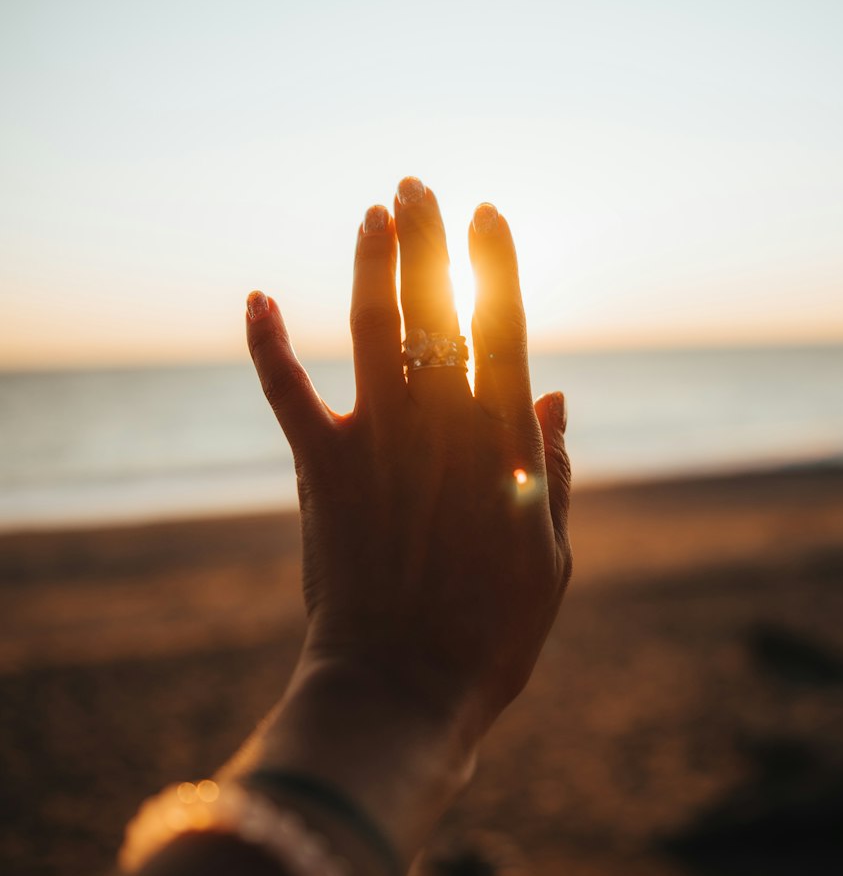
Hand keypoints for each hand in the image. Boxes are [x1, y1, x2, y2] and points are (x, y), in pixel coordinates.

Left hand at [245, 178, 570, 756]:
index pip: (503, 326)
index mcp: (502, 443)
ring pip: (373, 330)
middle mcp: (441, 426)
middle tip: (417, 186)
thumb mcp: (550, 557)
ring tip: (372, 211)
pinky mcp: (320, 471)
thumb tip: (553, 395)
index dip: (494, 263)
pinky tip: (255, 296)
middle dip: (428, 240)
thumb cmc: (491, 635)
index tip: (487, 211)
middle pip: (435, 309)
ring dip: (370, 264)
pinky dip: (267, 344)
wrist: (403, 689)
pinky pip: (287, 394)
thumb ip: (552, 472)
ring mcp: (377, 444)